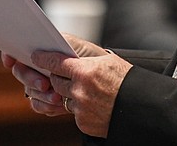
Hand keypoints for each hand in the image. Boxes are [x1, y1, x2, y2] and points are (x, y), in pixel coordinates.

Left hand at [3, 33, 131, 137]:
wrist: (140, 106)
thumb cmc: (127, 80)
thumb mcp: (107, 62)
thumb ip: (84, 60)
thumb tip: (66, 54)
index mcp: (85, 71)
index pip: (56, 63)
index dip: (44, 59)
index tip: (37, 56)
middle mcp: (80, 90)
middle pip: (56, 81)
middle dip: (58, 77)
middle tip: (66, 74)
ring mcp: (80, 108)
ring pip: (63, 98)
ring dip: (70, 93)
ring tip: (87, 90)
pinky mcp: (83, 123)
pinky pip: (73, 112)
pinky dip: (80, 107)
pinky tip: (93, 103)